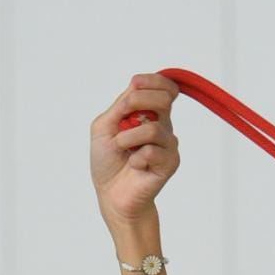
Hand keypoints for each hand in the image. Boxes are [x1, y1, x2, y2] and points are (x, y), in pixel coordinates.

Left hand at [90, 73, 180, 231]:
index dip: (152, 80)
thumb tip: (136, 87)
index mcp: (149, 113)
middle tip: (122, 120)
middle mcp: (162, 125)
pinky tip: (134, 166)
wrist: (111, 194)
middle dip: (139, 102)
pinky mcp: (170, 163)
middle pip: (165, 98)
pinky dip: (136, 158)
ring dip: (129, 138)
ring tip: (121, 149)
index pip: (164, 87)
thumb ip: (120, 106)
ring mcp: (168, 145)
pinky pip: (154, 151)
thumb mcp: (104, 126)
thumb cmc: (108, 162)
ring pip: (154, 128)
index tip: (134, 83)